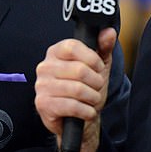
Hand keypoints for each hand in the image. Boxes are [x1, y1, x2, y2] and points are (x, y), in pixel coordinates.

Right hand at [34, 27, 116, 151]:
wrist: (78, 119)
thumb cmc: (86, 89)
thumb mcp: (98, 66)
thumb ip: (103, 47)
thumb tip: (109, 32)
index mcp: (55, 52)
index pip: (72, 47)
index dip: (92, 58)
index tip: (98, 67)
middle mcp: (45, 67)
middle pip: (79, 70)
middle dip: (96, 82)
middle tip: (97, 87)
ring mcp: (42, 85)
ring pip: (77, 89)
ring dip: (93, 97)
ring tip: (93, 99)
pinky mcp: (43, 104)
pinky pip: (72, 106)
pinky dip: (86, 111)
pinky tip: (87, 111)